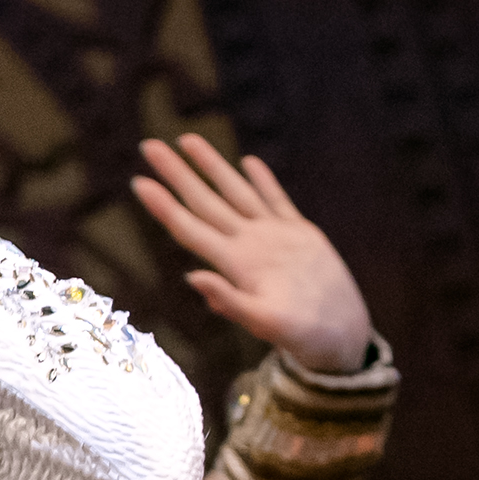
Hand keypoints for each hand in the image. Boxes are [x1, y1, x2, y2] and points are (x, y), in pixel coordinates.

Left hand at [131, 135, 370, 373]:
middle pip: (205, 201)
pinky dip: (263, 181)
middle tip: (149, 145)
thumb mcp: (266, 323)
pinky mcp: (301, 236)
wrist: (341, 339)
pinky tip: (248, 161)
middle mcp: (248, 244)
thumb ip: (230, 301)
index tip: (137, 181)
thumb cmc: (303, 337)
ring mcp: (273, 237)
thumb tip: (193, 278)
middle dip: (178, 173)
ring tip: (188, 140)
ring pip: (236, 192)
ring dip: (213, 166)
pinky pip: (277, 201)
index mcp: (236, 263)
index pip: (189, 227)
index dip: (163, 205)